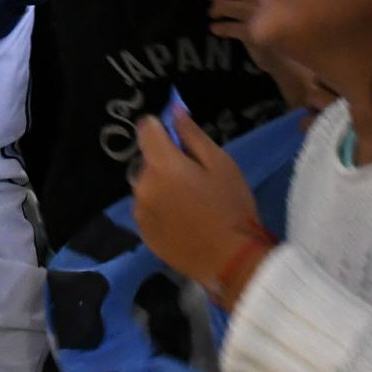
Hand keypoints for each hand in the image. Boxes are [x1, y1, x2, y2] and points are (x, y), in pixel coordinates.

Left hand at [130, 107, 263, 295]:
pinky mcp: (143, 233)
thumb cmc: (231, 208)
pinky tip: (183, 221)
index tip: (181, 141)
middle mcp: (142, 186)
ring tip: (191, 204)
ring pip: (147, 185)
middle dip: (166, 162)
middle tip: (197, 179)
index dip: (162, 129)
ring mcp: (140, 212)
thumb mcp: (221, 164)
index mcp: (162, 166)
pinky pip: (148, 208)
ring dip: (162, 186)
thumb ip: (192, 135)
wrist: (230, 260)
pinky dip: (160, 208)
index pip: (146, 129)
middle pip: (148, 160)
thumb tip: (174, 111)